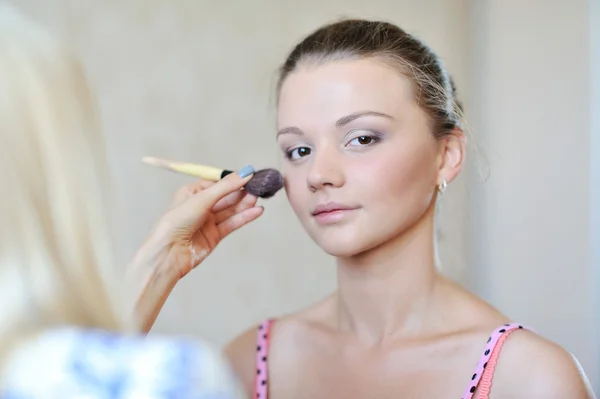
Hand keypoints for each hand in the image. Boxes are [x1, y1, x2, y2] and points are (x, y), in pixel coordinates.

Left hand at [131, 166, 263, 331]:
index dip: (234, 180)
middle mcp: (200, 206)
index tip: (250, 175)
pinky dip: (244, 217)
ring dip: (245, 204)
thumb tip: (246, 172)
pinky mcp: (214, 236)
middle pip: (226, 196)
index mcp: (192, 192)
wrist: (168, 253)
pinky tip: (256, 211)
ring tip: (259, 197)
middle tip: (258, 186)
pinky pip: (232, 223)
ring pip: (231, 210)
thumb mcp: (202, 198)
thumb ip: (226, 186)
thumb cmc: (176, 222)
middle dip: (242, 192)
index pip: (218, 183)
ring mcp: (208, 222)